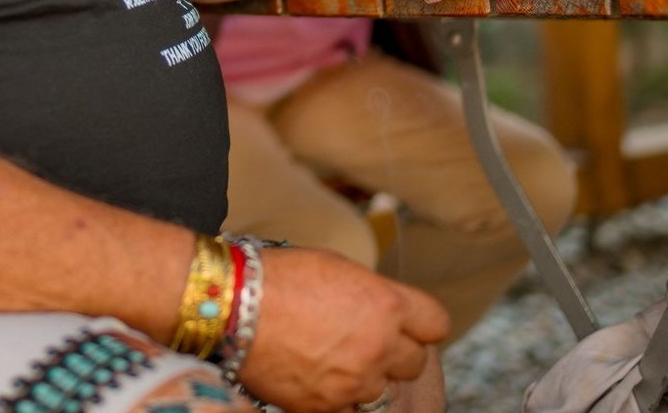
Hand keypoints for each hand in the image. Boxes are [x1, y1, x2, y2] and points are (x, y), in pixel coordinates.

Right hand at [237, 247, 448, 412]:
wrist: (230, 305)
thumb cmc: (280, 277)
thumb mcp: (338, 269)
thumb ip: (373, 295)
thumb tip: (387, 311)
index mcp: (386, 304)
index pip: (436, 324)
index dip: (420, 324)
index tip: (406, 324)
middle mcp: (378, 346)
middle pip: (415, 363)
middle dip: (395, 353)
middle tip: (366, 342)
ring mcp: (354, 382)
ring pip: (381, 391)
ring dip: (364, 378)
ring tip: (331, 357)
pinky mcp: (326, 408)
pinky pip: (349, 410)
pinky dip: (337, 399)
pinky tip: (315, 376)